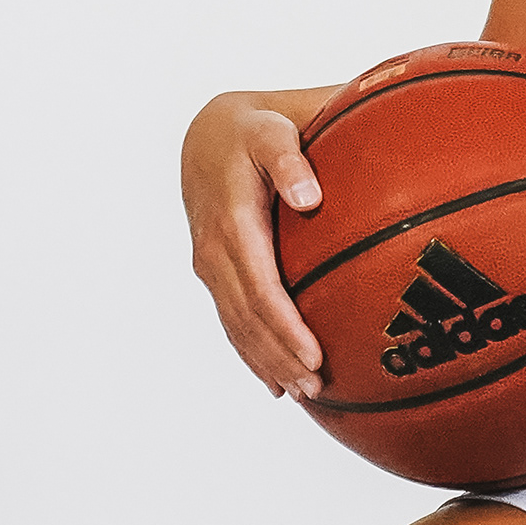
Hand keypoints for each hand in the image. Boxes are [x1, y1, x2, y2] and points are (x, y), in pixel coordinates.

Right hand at [183, 91, 326, 397]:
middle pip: (247, 318)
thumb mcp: (272, 131)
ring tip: (302, 393)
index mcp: (232, 223)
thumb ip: (290, 159)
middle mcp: (214, 251)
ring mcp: (210, 265)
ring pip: (236, 326)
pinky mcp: (214, 272)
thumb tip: (310, 197)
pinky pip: (231, 320)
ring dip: (266, 362)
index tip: (314, 355)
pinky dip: (251, 353)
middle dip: (279, 356)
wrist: (208, 134)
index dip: (285, 327)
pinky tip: (274, 381)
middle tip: (316, 388)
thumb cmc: (253, 131)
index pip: (259, 288)